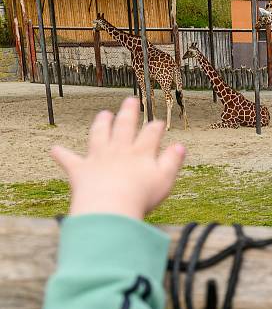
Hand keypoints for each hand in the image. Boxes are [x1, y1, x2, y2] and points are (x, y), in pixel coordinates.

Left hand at [51, 97, 185, 219]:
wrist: (109, 209)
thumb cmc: (141, 197)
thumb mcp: (164, 180)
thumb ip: (172, 161)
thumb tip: (180, 146)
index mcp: (141, 152)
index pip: (151, 133)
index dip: (156, 126)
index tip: (158, 122)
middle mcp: (119, 150)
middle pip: (125, 126)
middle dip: (129, 112)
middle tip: (131, 100)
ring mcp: (98, 158)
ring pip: (100, 134)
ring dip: (102, 123)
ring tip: (103, 114)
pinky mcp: (80, 170)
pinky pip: (69, 160)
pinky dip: (61, 154)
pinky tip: (54, 149)